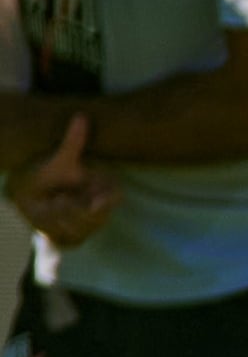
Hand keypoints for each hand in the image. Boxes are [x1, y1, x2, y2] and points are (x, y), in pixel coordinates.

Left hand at [8, 117, 116, 250]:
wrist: (25, 191)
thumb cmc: (45, 172)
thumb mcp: (58, 159)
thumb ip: (73, 141)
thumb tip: (80, 116)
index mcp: (104, 187)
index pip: (114, 199)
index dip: (103, 203)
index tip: (88, 201)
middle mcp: (101, 206)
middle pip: (93, 218)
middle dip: (69, 210)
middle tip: (56, 199)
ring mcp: (90, 224)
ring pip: (78, 229)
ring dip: (57, 220)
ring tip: (49, 206)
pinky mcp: (78, 237)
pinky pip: (70, 240)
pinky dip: (54, 233)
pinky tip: (47, 220)